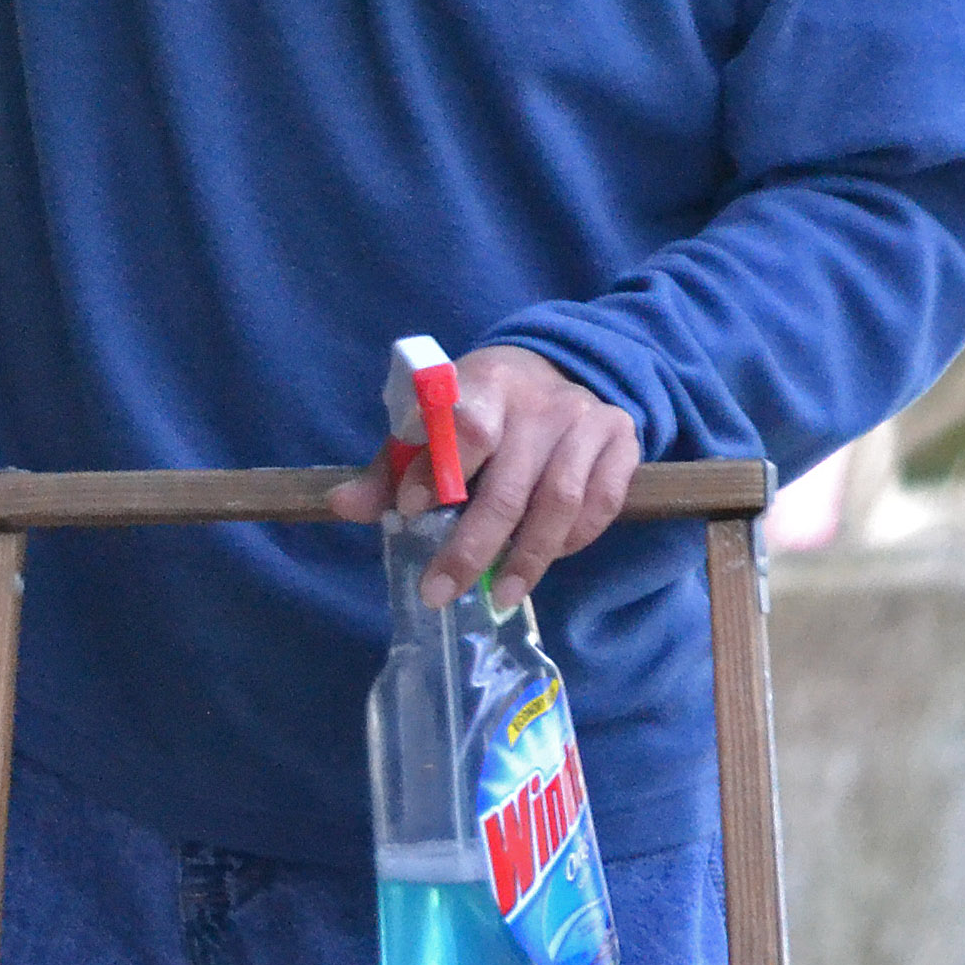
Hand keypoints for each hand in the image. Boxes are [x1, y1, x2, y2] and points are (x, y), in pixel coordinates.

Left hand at [324, 345, 638, 610]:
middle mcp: (541, 401)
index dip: (438, 473)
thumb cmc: (479, 407)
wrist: (555, 368)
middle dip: (471, 548)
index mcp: (485, 384)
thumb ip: (392, 467)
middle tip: (439, 591)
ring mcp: (586, 420)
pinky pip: (601, 504)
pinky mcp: (621, 440)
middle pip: (510, 486)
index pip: (465, 427)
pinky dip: (573, 540)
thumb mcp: (431, 421)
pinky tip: (547, 559)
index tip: (411, 513)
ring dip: (527, 558)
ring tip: (500, 596)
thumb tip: (343, 506)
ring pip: (559, 503)